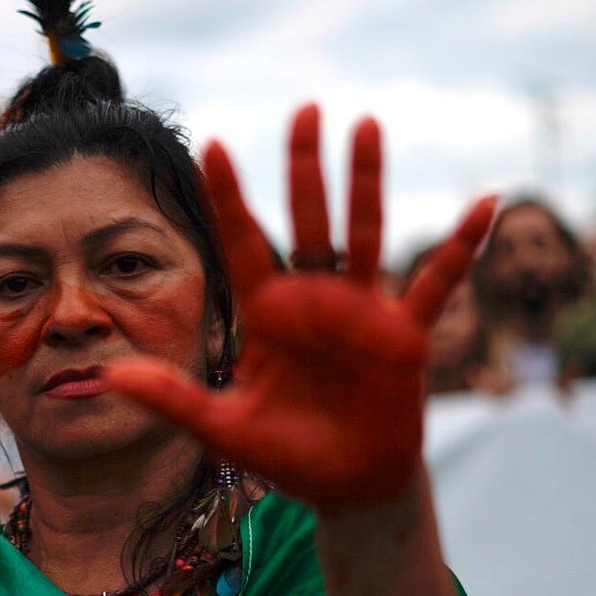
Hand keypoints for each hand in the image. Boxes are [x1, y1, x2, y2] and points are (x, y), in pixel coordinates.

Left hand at [104, 104, 494, 510]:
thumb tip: (109, 375)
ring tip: (365, 125)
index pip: (243, 243)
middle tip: (304, 109)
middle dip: (303, 168)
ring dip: (366, 182)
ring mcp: (361, 310)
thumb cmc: (286, 453)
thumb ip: (173, 398)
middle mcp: (313, 299)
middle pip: (307, 220)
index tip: (213, 145)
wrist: (347, 486)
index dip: (229, 197)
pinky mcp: (403, 333)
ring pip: (363, 233)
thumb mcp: (223, 427)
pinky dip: (460, 246)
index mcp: (268, 314)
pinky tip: (486, 203)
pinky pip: (435, 281)